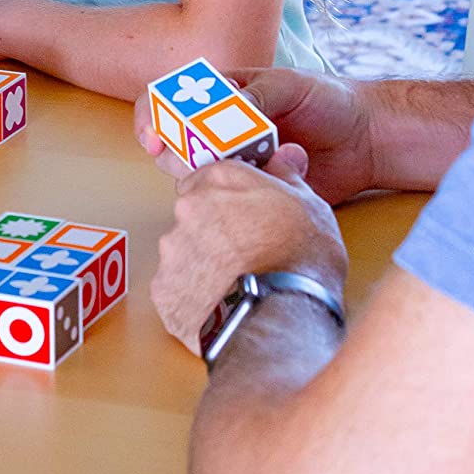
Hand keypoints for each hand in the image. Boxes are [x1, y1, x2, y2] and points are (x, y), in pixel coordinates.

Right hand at [136, 66, 374, 203]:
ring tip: (244, 167)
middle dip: (171, 152)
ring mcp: (237, 164)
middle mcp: (221, 131)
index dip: (151, 117)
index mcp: (222, 96)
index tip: (153, 136)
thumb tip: (219, 111)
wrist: (368, 139)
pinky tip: (266, 185)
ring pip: (196, 177)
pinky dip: (236, 197)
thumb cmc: (329, 101)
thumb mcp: (290, 85)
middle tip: (189, 160)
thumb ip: (255, 95)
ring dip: (207, 176)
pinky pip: (231, 202)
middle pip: (173, 145)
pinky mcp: (255, 193)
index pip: (168, 101)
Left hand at [151, 155, 347, 353]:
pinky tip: (220, 307)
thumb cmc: (301, 258)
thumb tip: (284, 157)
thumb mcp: (310, 205)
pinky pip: (175, 287)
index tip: (238, 216)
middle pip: (192, 214)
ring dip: (201, 264)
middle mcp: (189, 207)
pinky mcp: (164, 289)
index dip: (224, 199)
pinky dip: (193, 296)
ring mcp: (173, 248)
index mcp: (221, 179)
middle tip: (242, 255)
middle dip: (211, 231)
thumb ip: (286, 177)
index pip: (207, 178)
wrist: (284, 316)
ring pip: (182, 251)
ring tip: (235, 286)